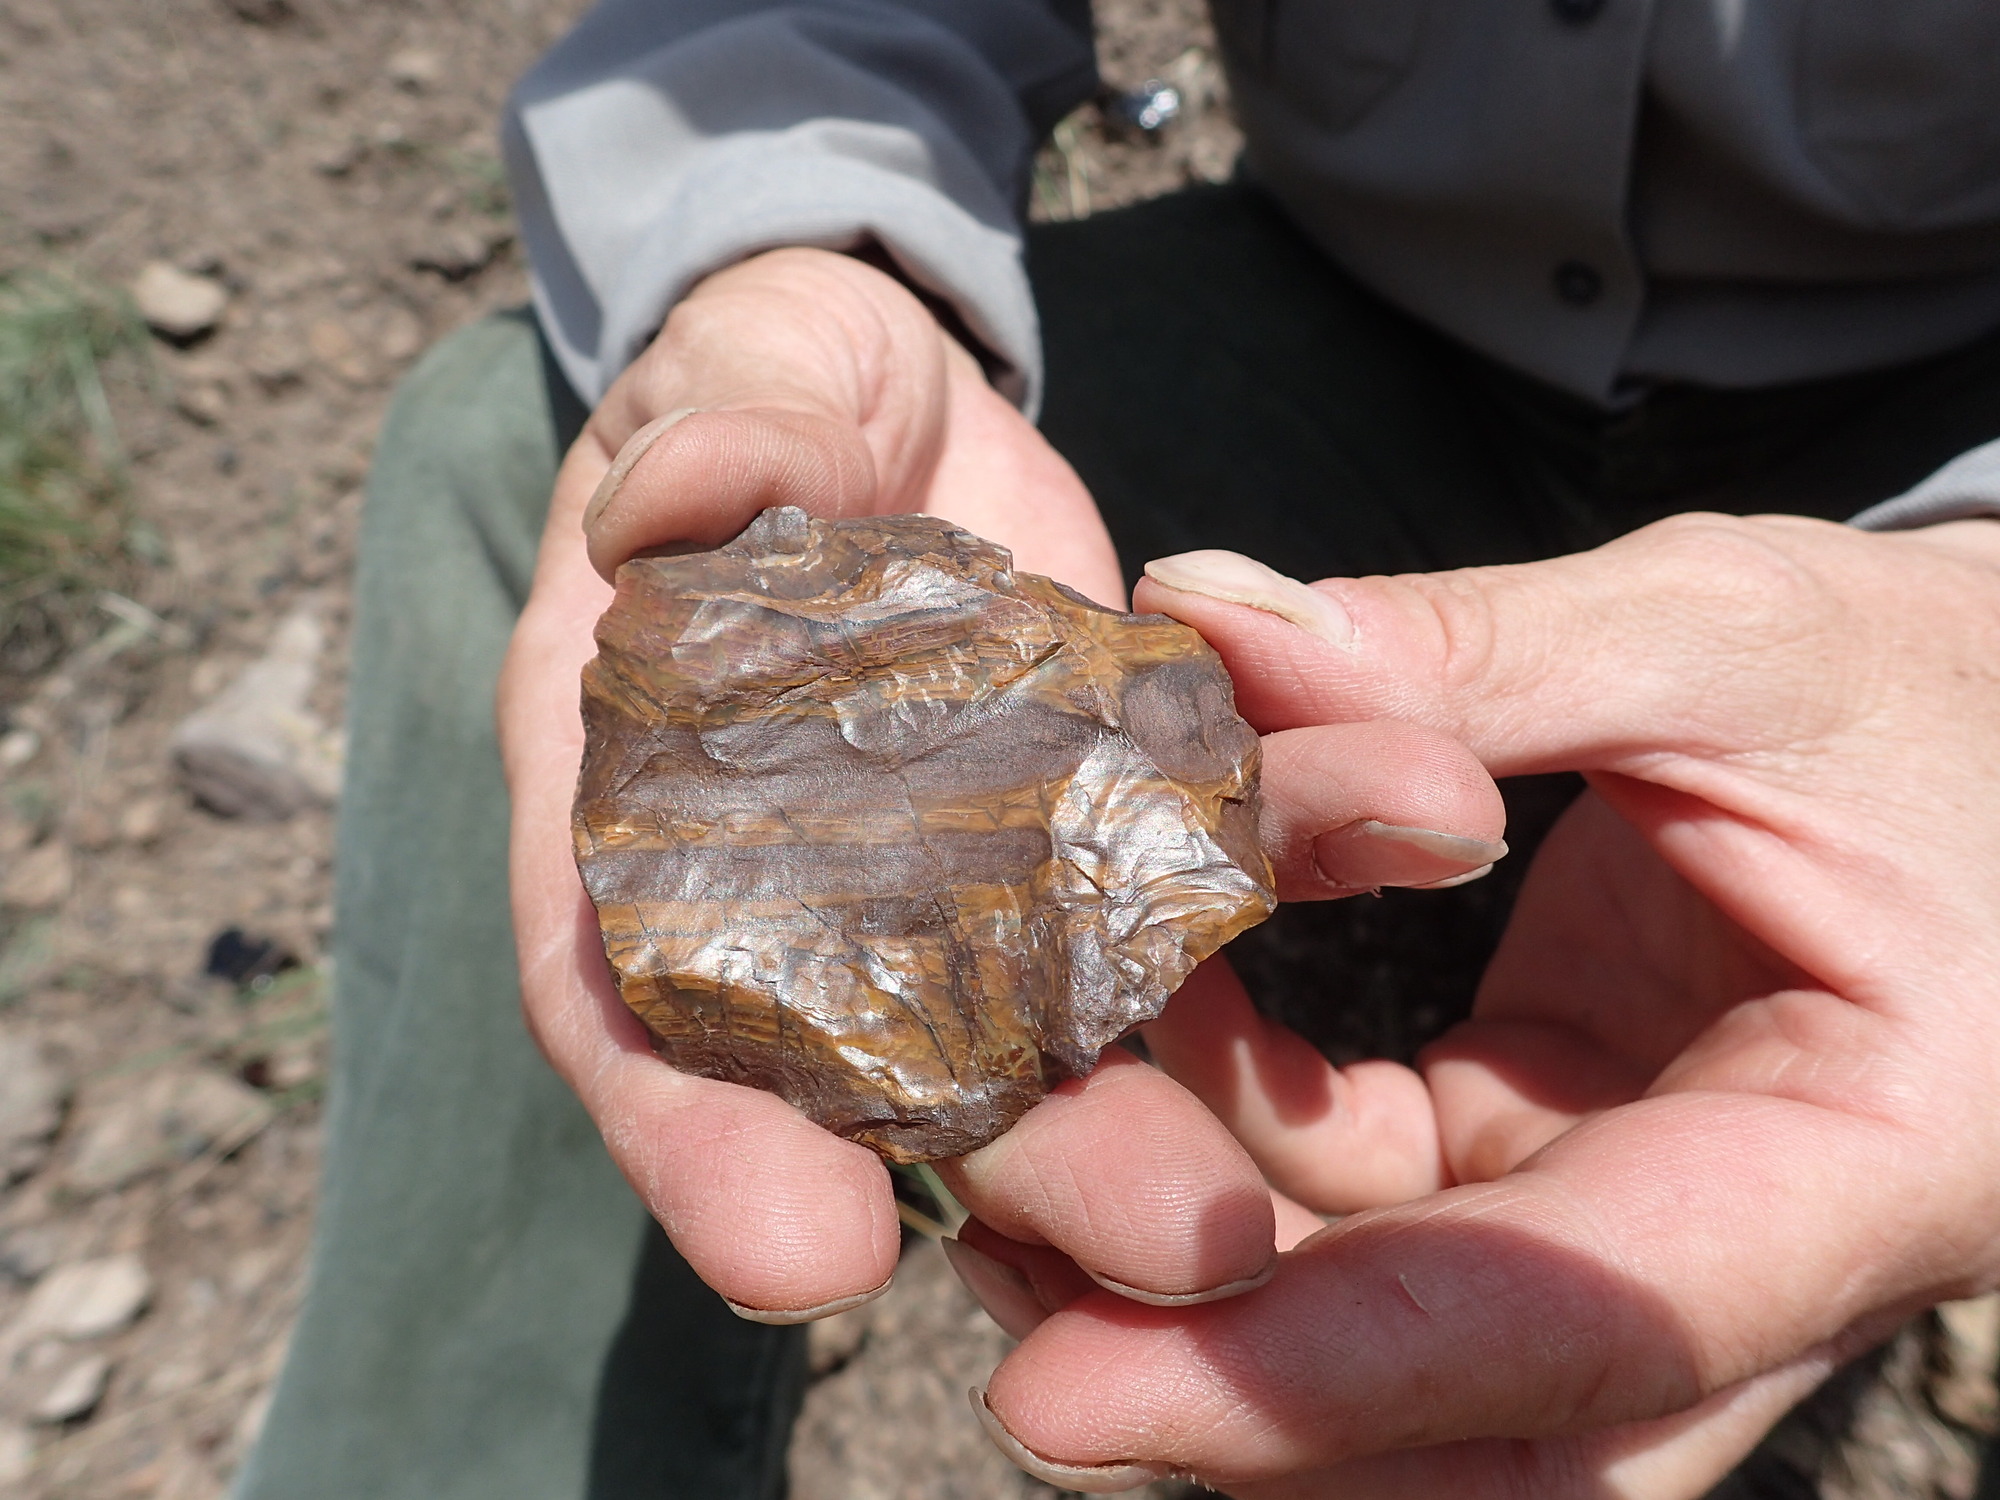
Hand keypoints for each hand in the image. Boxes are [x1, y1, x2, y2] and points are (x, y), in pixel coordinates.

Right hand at [500, 249, 1350, 1318]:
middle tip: (1181, 1240)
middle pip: (895, 1068)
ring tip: (1334, 1138)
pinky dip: (1301, 850)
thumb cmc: (759, 389)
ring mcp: (971, 872)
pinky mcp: (1102, 810)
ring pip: (1071, 1008)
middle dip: (1033, 1162)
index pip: (629, 999)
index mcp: (646, 811)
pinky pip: (1197, 856)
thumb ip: (717, 436)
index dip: (698, 1135)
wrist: (891, 400)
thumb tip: (667, 498)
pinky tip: (1420, 834)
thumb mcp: (726, 384)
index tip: (804, 1260)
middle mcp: (812, 891)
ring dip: (1200, 1081)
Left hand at [959, 514, 1999, 1497]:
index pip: (1573, 1318)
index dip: (1315, 1377)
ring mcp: (1645, 1217)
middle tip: (1006, 1314)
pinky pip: (1390, 1209)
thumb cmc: (1934, 688)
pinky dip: (1257, 1149)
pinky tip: (1155, 1032)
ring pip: (1414, 1338)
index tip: (1067, 1401)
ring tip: (1025, 1157)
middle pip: (1479, 1426)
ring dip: (1216, 1277)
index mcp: (1865, 1164)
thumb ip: (1483, 647)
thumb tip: (1202, 612)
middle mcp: (1756, 1252)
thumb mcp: (1741, 639)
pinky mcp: (1563, 1154)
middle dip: (1234, 1396)